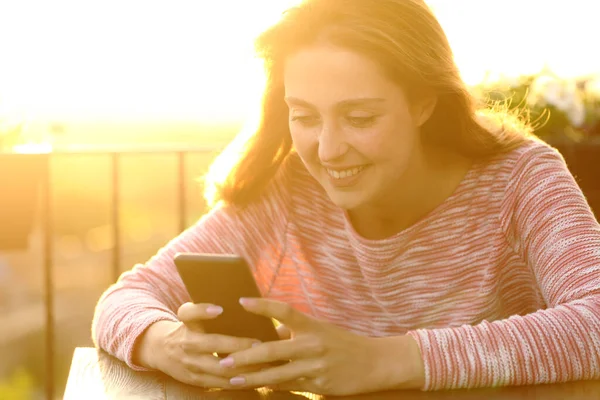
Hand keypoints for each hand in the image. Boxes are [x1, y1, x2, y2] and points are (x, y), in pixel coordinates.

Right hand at [135, 302, 270, 387]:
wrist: (160, 350)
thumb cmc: (187, 328)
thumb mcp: (190, 315)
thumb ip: (206, 309)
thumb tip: (242, 303)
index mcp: (186, 323)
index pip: (189, 313)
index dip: (203, 310)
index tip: (219, 309)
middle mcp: (187, 343)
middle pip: (212, 344)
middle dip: (237, 345)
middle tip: (259, 344)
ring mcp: (190, 363)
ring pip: (219, 368)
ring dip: (242, 367)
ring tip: (263, 363)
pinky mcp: (196, 380)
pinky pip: (220, 383)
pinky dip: (238, 381)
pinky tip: (255, 378)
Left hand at [218, 298, 424, 395]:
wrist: (374, 362)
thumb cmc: (342, 343)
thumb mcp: (321, 330)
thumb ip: (296, 330)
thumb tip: (270, 330)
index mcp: (312, 326)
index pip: (284, 311)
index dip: (263, 305)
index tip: (242, 301)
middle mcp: (312, 345)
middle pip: (273, 350)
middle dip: (246, 356)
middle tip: (224, 360)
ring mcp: (315, 367)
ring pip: (277, 374)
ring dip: (252, 377)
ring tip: (232, 379)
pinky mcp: (319, 385)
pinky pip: (289, 387)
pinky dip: (271, 387)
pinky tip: (257, 388)